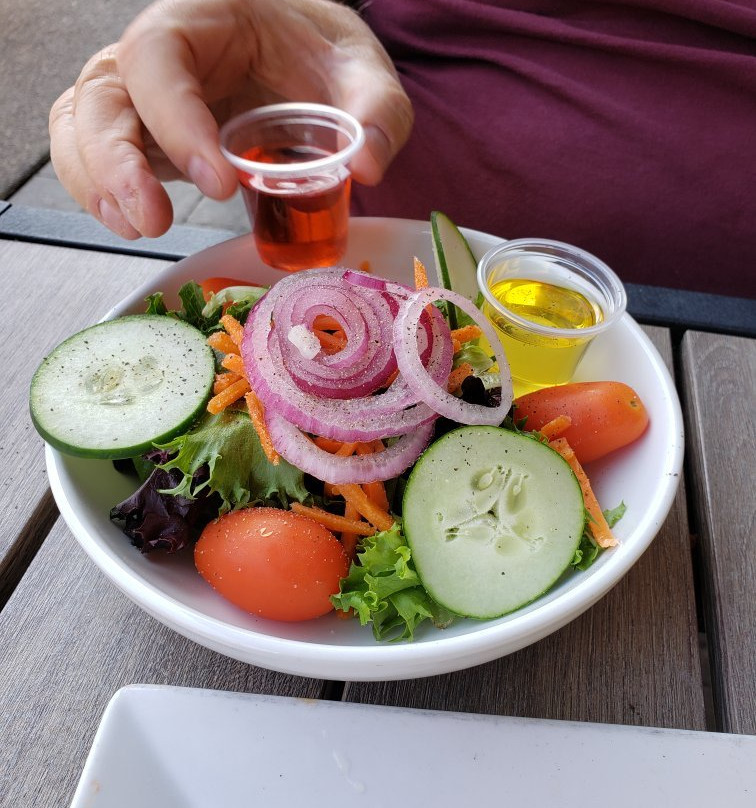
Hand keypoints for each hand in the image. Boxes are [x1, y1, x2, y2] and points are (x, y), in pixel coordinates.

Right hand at [49, 0, 412, 237]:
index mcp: (205, 19)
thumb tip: (368, 166)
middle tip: (155, 220)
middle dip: (118, 162)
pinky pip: (91, 152)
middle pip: (104, 93)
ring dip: (98, 181)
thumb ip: (377, 112)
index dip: (175, 118)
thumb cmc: (321, 57)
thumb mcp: (362, 74)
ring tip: (139, 227)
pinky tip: (130, 222)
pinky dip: (98, 189)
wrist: (304, 59)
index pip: (160, 56)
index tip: (218, 181)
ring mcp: (141, 93)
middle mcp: (157, 53)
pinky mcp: (140, 132)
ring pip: (83, 123)